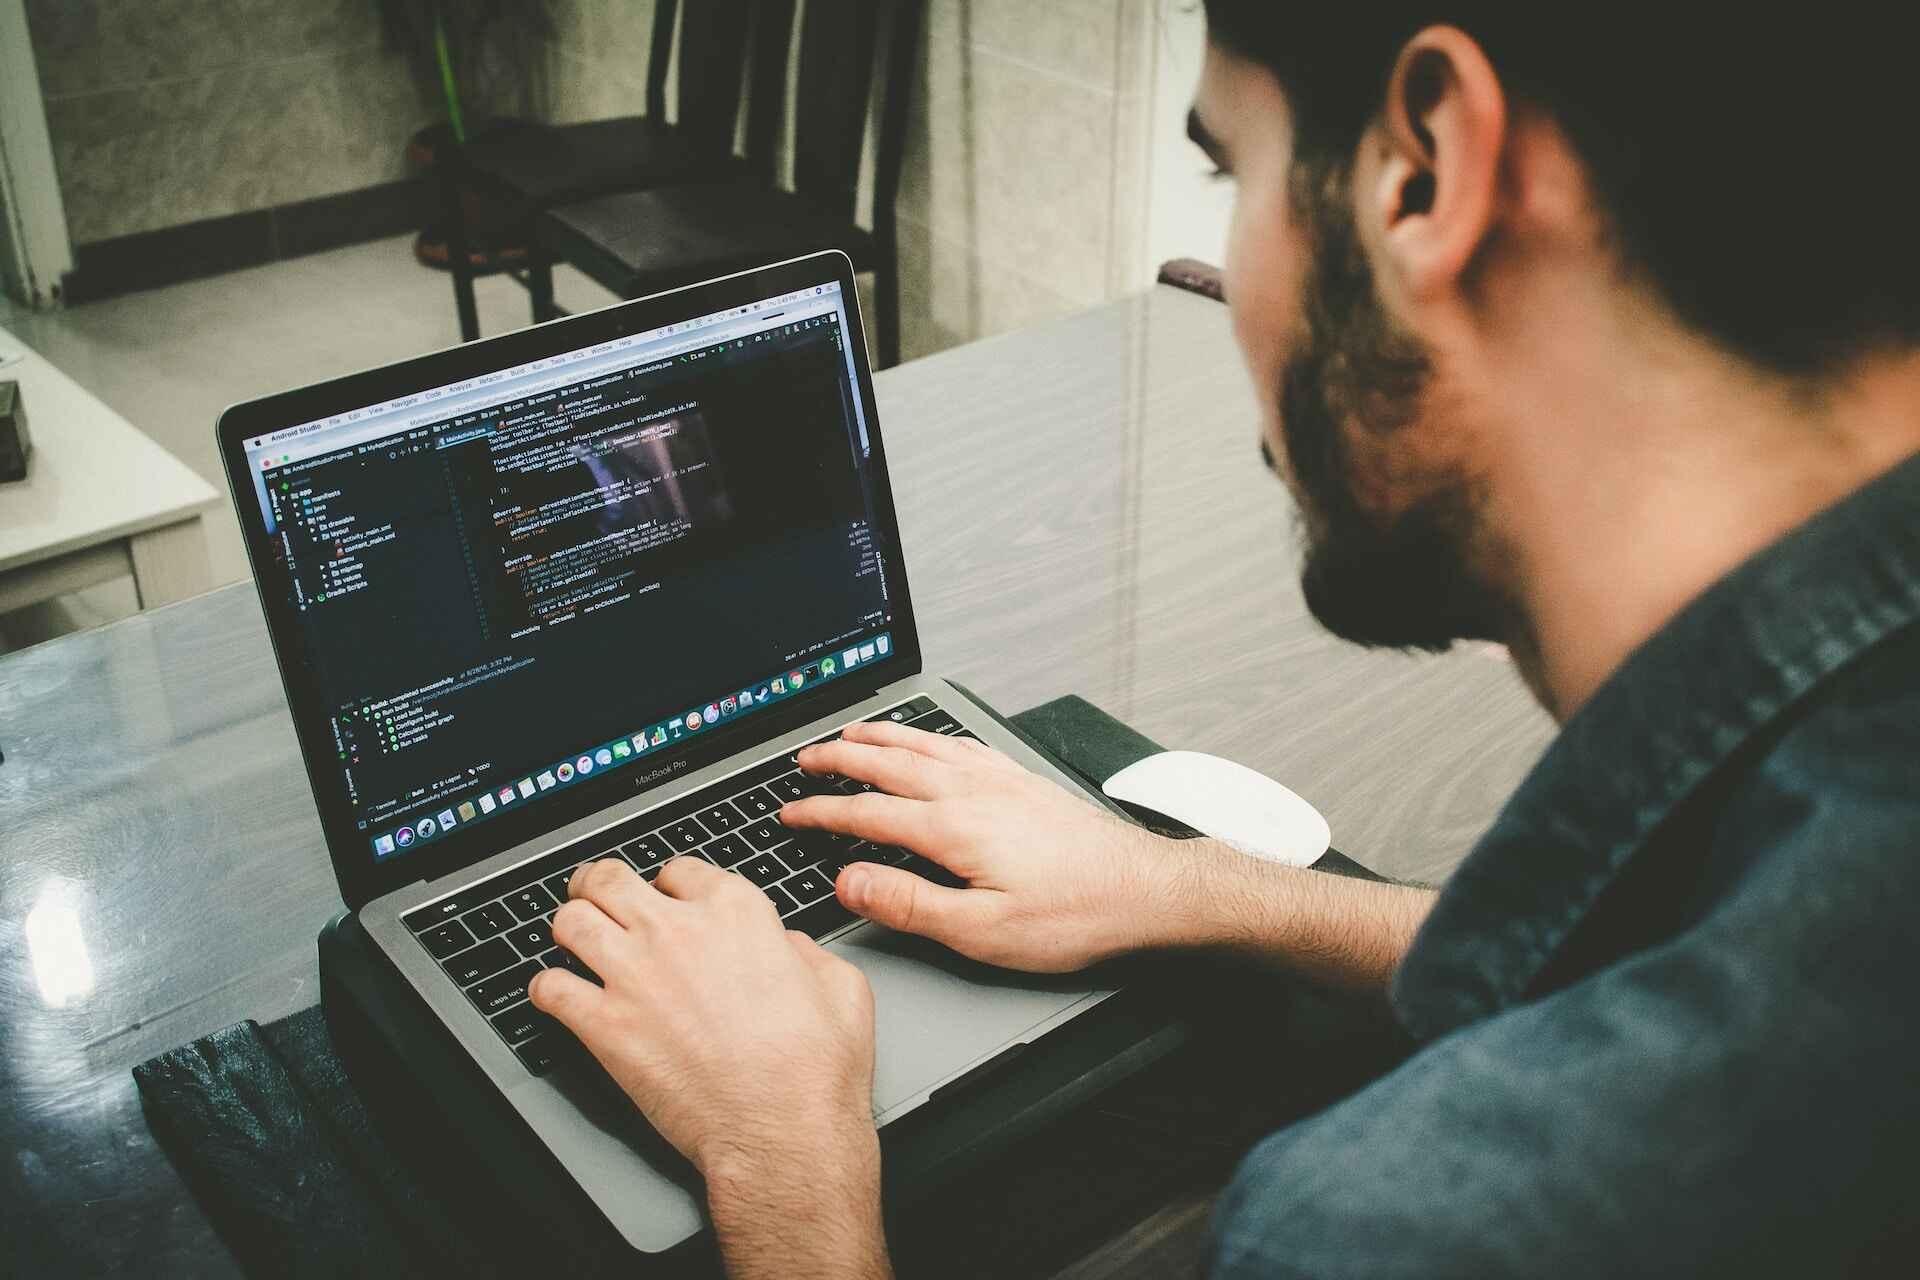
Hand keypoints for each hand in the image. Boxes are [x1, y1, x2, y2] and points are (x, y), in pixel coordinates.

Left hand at [528, 856, 876, 1183]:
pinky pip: (548, 988)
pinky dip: (546, 990)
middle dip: (597, 885)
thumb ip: (806, 951)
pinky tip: (556, 995)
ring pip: (570, 921)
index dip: (669, 883)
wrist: (782, 1131)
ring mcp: (634, 976)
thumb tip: (786, 947)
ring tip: (571, 937)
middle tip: (594, 895)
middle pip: (609, 880)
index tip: (665, 897)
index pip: (679, 869)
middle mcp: (677, 931)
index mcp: (736, 912)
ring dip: (569, 926)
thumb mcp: (841, 986)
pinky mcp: (604, 1026)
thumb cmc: (815, 1069)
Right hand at [779, 721, 1174, 972]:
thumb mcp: (982, 931)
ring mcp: (1001, 781)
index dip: (822, 813)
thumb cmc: (1074, 915)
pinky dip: (931, 736)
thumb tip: (851, 883)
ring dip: (882, 737)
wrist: (1146, 891)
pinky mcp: (1024, 782)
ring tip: (852, 732)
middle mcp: (974, 793)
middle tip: (806, 757)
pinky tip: (929, 740)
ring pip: (926, 746)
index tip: (791, 812)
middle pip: (890, 764)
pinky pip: (962, 745)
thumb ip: (911, 904)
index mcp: (954, 828)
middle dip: (841, 759)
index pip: (868, 813)